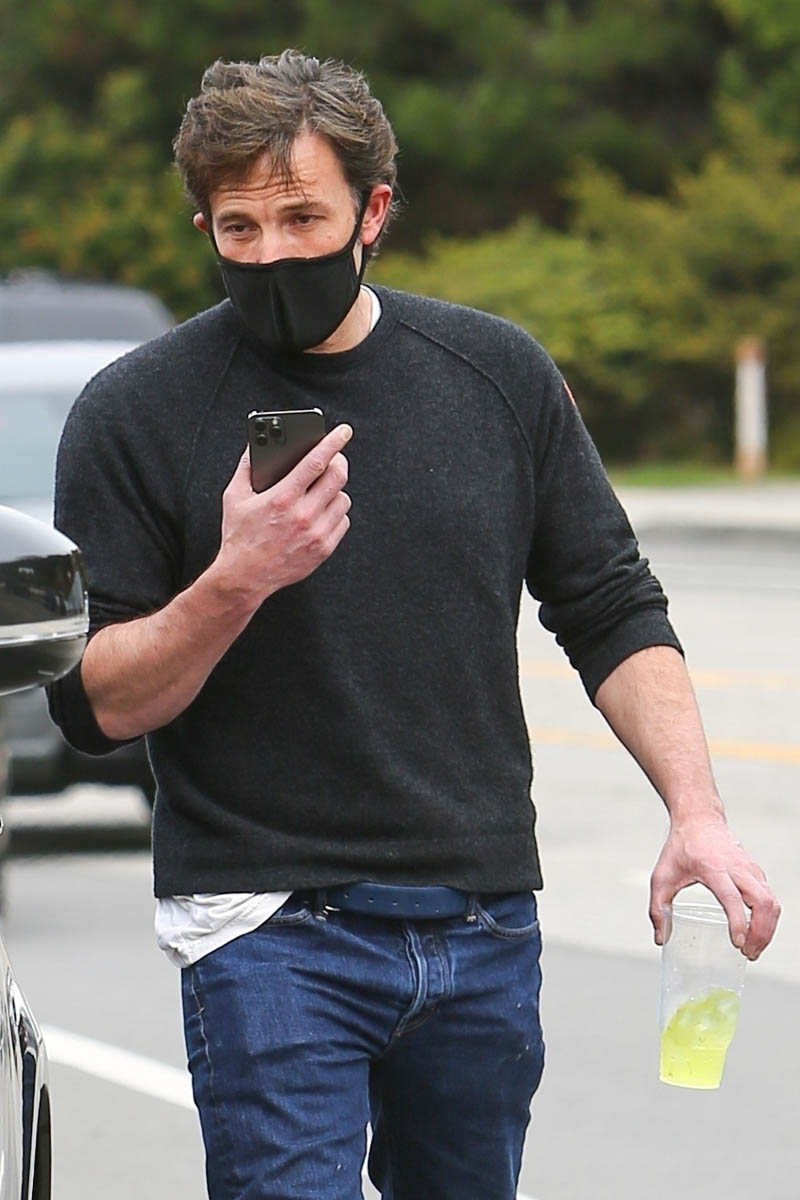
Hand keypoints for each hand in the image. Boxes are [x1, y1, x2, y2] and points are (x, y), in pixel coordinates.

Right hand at [216, 423, 352, 605]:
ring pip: (343, 499)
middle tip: (334, 459)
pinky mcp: (324, 548)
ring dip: (336, 490)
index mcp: (282, 498)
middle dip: (339, 462)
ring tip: (322, 490)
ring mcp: (316, 533)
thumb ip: (245, 468)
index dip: (333, 442)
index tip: (343, 432)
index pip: (316, 461)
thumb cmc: (239, 537)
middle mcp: (303, 515)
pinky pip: (343, 521)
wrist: (245, 577)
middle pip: (337, 477)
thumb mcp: (235, 497)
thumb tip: (254, 446)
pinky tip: (322, 512)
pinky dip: (336, 513)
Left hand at [649, 813, 780, 960]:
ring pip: (771, 902)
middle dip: (760, 933)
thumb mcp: (661, 876)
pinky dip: (768, 919)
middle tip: (748, 954)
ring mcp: (750, 869)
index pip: (732, 897)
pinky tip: (756, 933)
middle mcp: (737, 868)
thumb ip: (658, 908)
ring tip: (753, 949)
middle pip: (762, 902)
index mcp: (712, 867)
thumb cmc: (680, 847)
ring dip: (767, 929)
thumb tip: (661, 938)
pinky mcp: (757, 872)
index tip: (737, 943)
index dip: (738, 922)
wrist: (699, 819)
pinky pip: (770, 898)